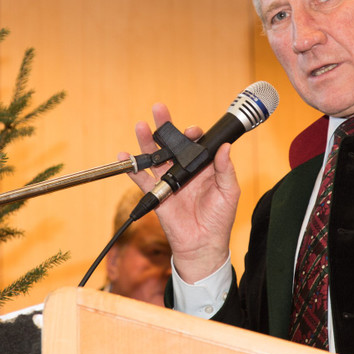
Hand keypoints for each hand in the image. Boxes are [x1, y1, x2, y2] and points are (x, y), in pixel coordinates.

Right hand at [120, 102, 239, 282]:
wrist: (204, 245)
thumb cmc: (220, 219)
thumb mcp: (228, 192)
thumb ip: (226, 169)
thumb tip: (226, 147)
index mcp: (203, 168)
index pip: (195, 144)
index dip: (192, 134)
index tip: (192, 131)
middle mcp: (185, 171)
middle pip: (172, 144)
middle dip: (165, 126)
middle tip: (159, 109)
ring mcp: (169, 181)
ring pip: (156, 157)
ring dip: (148, 142)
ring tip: (142, 126)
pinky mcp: (157, 195)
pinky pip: (142, 180)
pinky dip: (133, 168)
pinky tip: (125, 156)